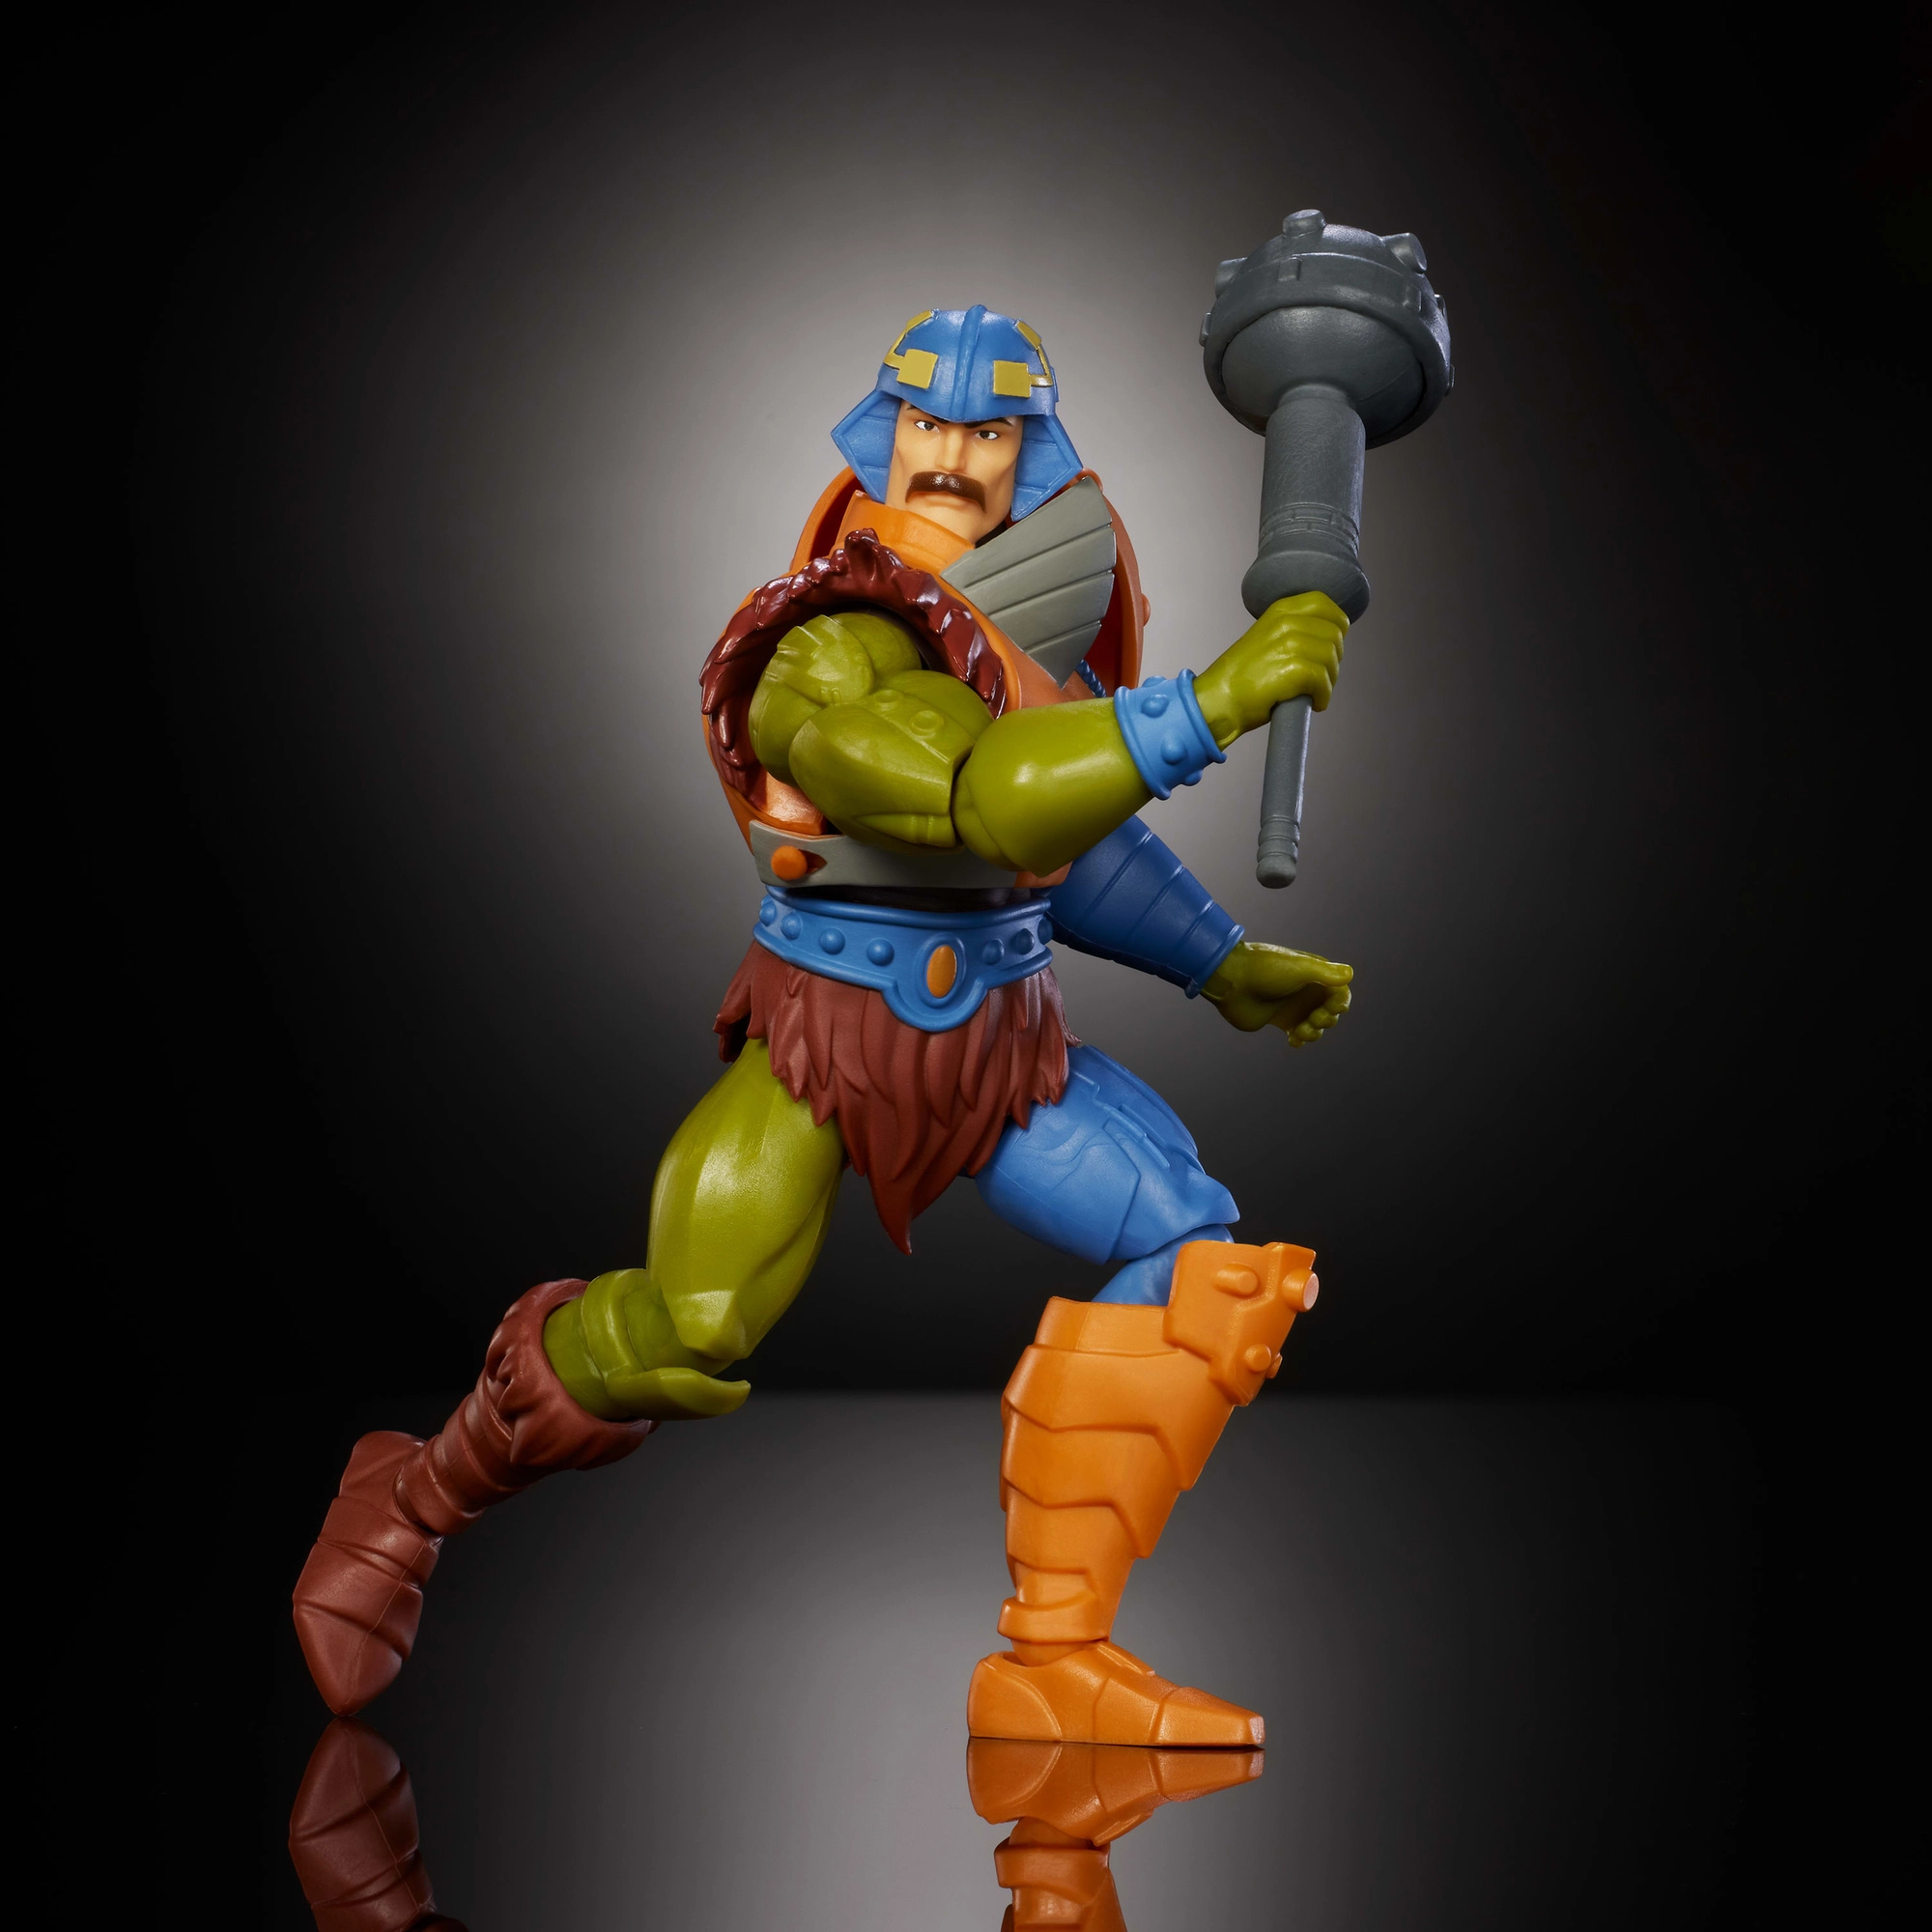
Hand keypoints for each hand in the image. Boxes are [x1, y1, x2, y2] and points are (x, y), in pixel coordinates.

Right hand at [1191, 592, 1347, 747]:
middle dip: (1333, 659)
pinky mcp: (1294, 669)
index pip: (1324, 604)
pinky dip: (1323, 696)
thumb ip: (1293, 631)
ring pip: (1331, 659)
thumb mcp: (1266, 637)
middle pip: (1334, 634)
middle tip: (1319, 676)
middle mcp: (1287, 622)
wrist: (1218, 699)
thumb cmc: (1241, 677)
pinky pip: (1324, 681)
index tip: (1331, 643)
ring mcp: (1291, 644)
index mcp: (1281, 610)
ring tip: (1313, 692)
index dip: (1336, 624)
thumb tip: (1325, 641)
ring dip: (1329, 680)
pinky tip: (1313, 703)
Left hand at [1201, 942, 1352, 1044]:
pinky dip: (1300, 1040)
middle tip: (1313, 1019)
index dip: (1340, 1003)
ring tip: (1300, 1032)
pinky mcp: (1279, 1020)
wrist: (1231, 981)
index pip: (1339, 992)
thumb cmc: (1264, 970)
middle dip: (1326, 1019)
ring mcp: (1293, 1006)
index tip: (1332, 1007)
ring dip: (1314, 1032)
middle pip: (1330, 1012)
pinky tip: (1293, 1040)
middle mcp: (1306, 990)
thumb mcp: (1298, 968)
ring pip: (1316, 1026)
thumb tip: (1349, 974)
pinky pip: (1298, 1034)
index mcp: (1314, 974)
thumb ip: (1324, 973)